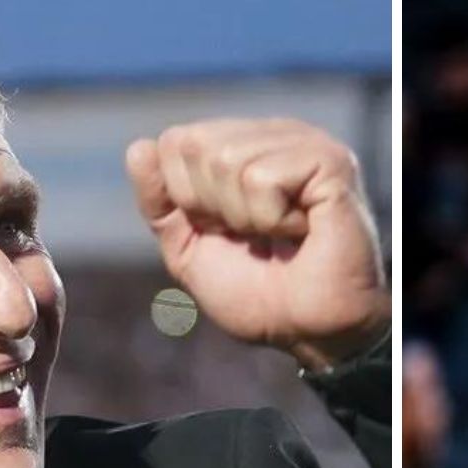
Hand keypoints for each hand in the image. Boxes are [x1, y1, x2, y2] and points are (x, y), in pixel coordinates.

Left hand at [126, 119, 388, 368]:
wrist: (311, 333)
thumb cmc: (261, 296)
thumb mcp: (190, 251)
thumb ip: (161, 203)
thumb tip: (138, 147)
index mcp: (244, 146)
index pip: (175, 143)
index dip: (187, 200)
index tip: (228, 232)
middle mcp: (275, 134)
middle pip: (195, 146)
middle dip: (213, 208)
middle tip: (256, 237)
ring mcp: (305, 143)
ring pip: (226, 160)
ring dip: (246, 219)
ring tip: (283, 237)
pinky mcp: (329, 162)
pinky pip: (262, 178)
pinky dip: (273, 220)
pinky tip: (304, 231)